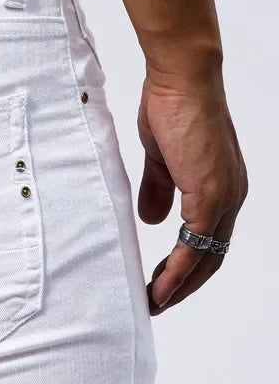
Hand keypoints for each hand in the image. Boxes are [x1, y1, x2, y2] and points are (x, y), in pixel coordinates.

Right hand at [137, 69, 247, 314]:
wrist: (182, 80)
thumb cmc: (172, 109)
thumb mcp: (161, 158)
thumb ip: (159, 189)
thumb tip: (153, 219)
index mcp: (220, 189)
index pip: (207, 241)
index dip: (184, 267)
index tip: (159, 283)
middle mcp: (230, 198)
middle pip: (212, 258)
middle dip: (183, 286)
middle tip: (155, 303)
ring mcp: (224, 198)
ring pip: (206, 258)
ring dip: (179, 285)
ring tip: (154, 302)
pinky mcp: (211, 195)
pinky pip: (194, 245)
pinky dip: (178, 271)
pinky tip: (160, 286)